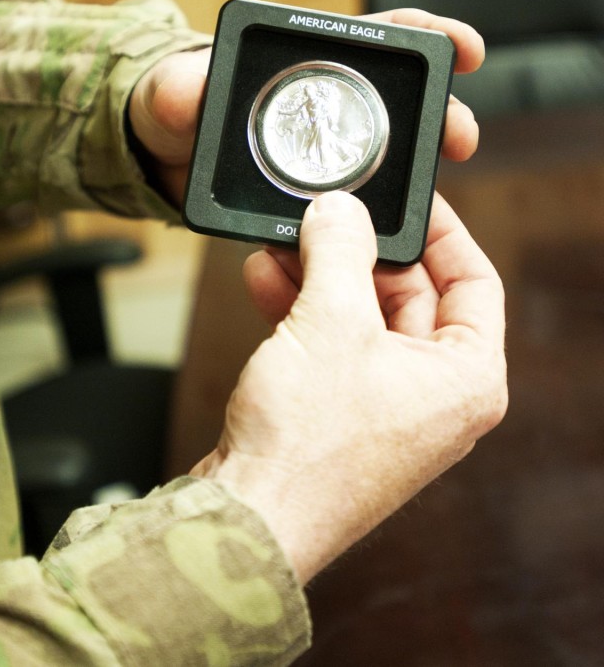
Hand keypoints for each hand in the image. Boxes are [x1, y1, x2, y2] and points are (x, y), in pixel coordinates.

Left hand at [128, 10, 483, 204]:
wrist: (164, 161)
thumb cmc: (172, 110)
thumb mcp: (171, 96)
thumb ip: (177, 93)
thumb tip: (182, 95)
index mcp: (306, 60)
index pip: (379, 36)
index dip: (429, 36)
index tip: (464, 48)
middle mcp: (328, 100)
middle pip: (402, 99)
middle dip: (442, 112)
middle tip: (460, 136)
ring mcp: (328, 148)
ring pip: (391, 154)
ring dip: (422, 167)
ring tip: (441, 188)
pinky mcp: (319, 190)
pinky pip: (356, 200)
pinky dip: (380, 213)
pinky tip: (395, 231)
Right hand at [190, 191, 506, 584]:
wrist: (246, 522)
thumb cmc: (307, 449)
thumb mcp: (332, 322)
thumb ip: (341, 249)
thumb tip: (341, 209)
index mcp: (466, 378)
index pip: (475, 280)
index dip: (441, 231)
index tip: (407, 199)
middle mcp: (434, 396)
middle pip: (409, 295)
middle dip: (360, 251)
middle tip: (327, 215)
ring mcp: (385, 408)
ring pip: (362, 317)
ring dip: (321, 276)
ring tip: (284, 242)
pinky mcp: (339, 416)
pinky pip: (331, 345)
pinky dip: (301, 310)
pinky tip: (265, 278)